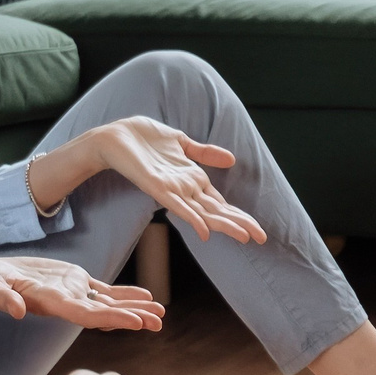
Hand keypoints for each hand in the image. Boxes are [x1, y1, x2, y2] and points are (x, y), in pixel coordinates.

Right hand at [0, 255, 162, 329]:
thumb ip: (2, 299)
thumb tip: (15, 312)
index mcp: (51, 304)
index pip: (86, 315)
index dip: (112, 317)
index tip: (136, 322)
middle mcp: (66, 302)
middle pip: (104, 313)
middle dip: (132, 316)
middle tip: (159, 322)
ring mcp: (72, 293)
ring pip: (109, 302)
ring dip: (135, 307)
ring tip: (161, 312)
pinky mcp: (73, 283)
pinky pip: (104, 290)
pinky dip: (124, 293)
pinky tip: (145, 295)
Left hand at [87, 116, 266, 243]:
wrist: (114, 136)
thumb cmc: (142, 139)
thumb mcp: (180, 141)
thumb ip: (204, 153)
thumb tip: (232, 159)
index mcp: (192, 179)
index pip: (220, 202)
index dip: (239, 215)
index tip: (257, 229)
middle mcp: (185, 189)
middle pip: (217, 211)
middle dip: (240, 223)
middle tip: (262, 238)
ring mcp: (173, 190)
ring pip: (204, 212)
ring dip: (225, 225)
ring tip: (244, 236)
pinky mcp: (158, 188)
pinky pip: (178, 207)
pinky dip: (193, 220)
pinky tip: (206, 232)